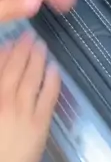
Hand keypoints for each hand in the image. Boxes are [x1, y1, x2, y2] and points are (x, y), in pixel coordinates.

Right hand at [0, 33, 60, 161]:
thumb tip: (5, 85)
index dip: (3, 54)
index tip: (8, 43)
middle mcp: (4, 102)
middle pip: (14, 69)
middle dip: (21, 50)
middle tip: (28, 35)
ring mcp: (23, 113)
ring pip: (32, 78)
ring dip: (37, 59)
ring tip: (40, 45)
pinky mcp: (40, 125)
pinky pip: (48, 96)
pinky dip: (52, 80)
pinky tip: (55, 69)